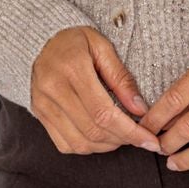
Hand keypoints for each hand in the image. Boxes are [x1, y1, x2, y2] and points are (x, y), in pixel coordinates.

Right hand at [29, 27, 163, 155]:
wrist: (40, 40)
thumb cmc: (74, 40)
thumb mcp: (102, 47)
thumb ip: (121, 78)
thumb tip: (140, 109)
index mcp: (72, 68)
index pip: (104, 112)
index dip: (130, 131)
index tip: (149, 139)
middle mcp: (54, 90)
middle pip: (93, 130)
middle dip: (122, 140)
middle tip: (140, 137)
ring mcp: (43, 105)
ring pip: (80, 143)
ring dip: (106, 146)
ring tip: (122, 136)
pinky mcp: (39, 115)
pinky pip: (65, 144)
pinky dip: (87, 147)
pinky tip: (101, 137)